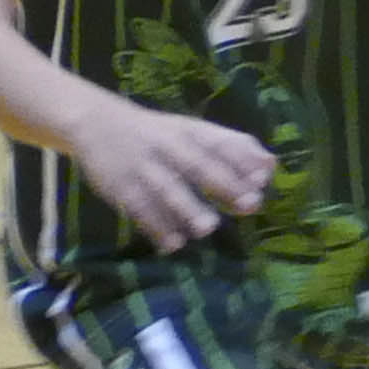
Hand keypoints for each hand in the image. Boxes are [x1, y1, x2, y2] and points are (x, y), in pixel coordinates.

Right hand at [58, 96, 271, 250]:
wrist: (97, 124)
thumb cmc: (160, 135)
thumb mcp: (193, 131)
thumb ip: (232, 146)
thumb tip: (271, 165)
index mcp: (190, 131)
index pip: (219, 143)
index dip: (242, 160)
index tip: (264, 178)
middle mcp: (169, 146)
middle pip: (197, 165)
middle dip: (224, 184)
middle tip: (249, 205)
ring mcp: (143, 167)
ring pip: (167, 188)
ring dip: (187, 208)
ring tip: (207, 228)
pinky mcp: (120, 187)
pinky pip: (138, 208)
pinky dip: (155, 226)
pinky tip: (173, 244)